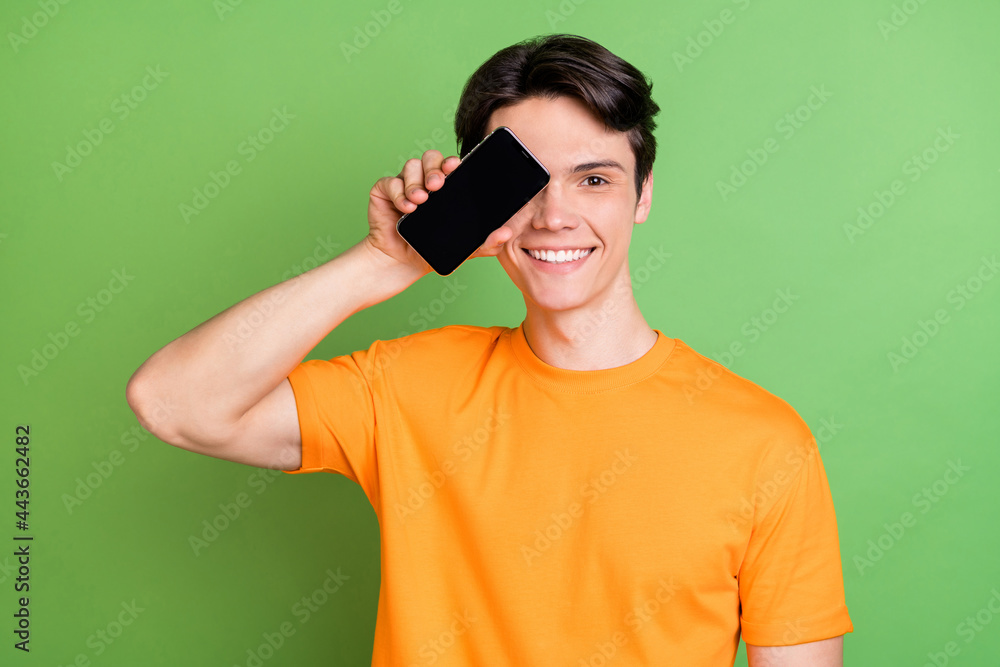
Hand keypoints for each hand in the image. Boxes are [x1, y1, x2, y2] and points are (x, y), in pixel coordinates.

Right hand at [363, 149, 514, 271]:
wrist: (402, 263)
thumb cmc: (431, 250)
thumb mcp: (465, 249)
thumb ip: (487, 243)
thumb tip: (507, 233)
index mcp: (446, 188)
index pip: (450, 166)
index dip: (452, 162)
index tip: (455, 166)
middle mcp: (425, 181)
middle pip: (431, 158)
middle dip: (435, 168)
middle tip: (438, 185)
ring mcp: (404, 184)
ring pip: (412, 165)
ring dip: (416, 181)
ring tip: (420, 200)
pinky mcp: (385, 191)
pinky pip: (390, 182)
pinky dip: (398, 192)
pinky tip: (406, 207)